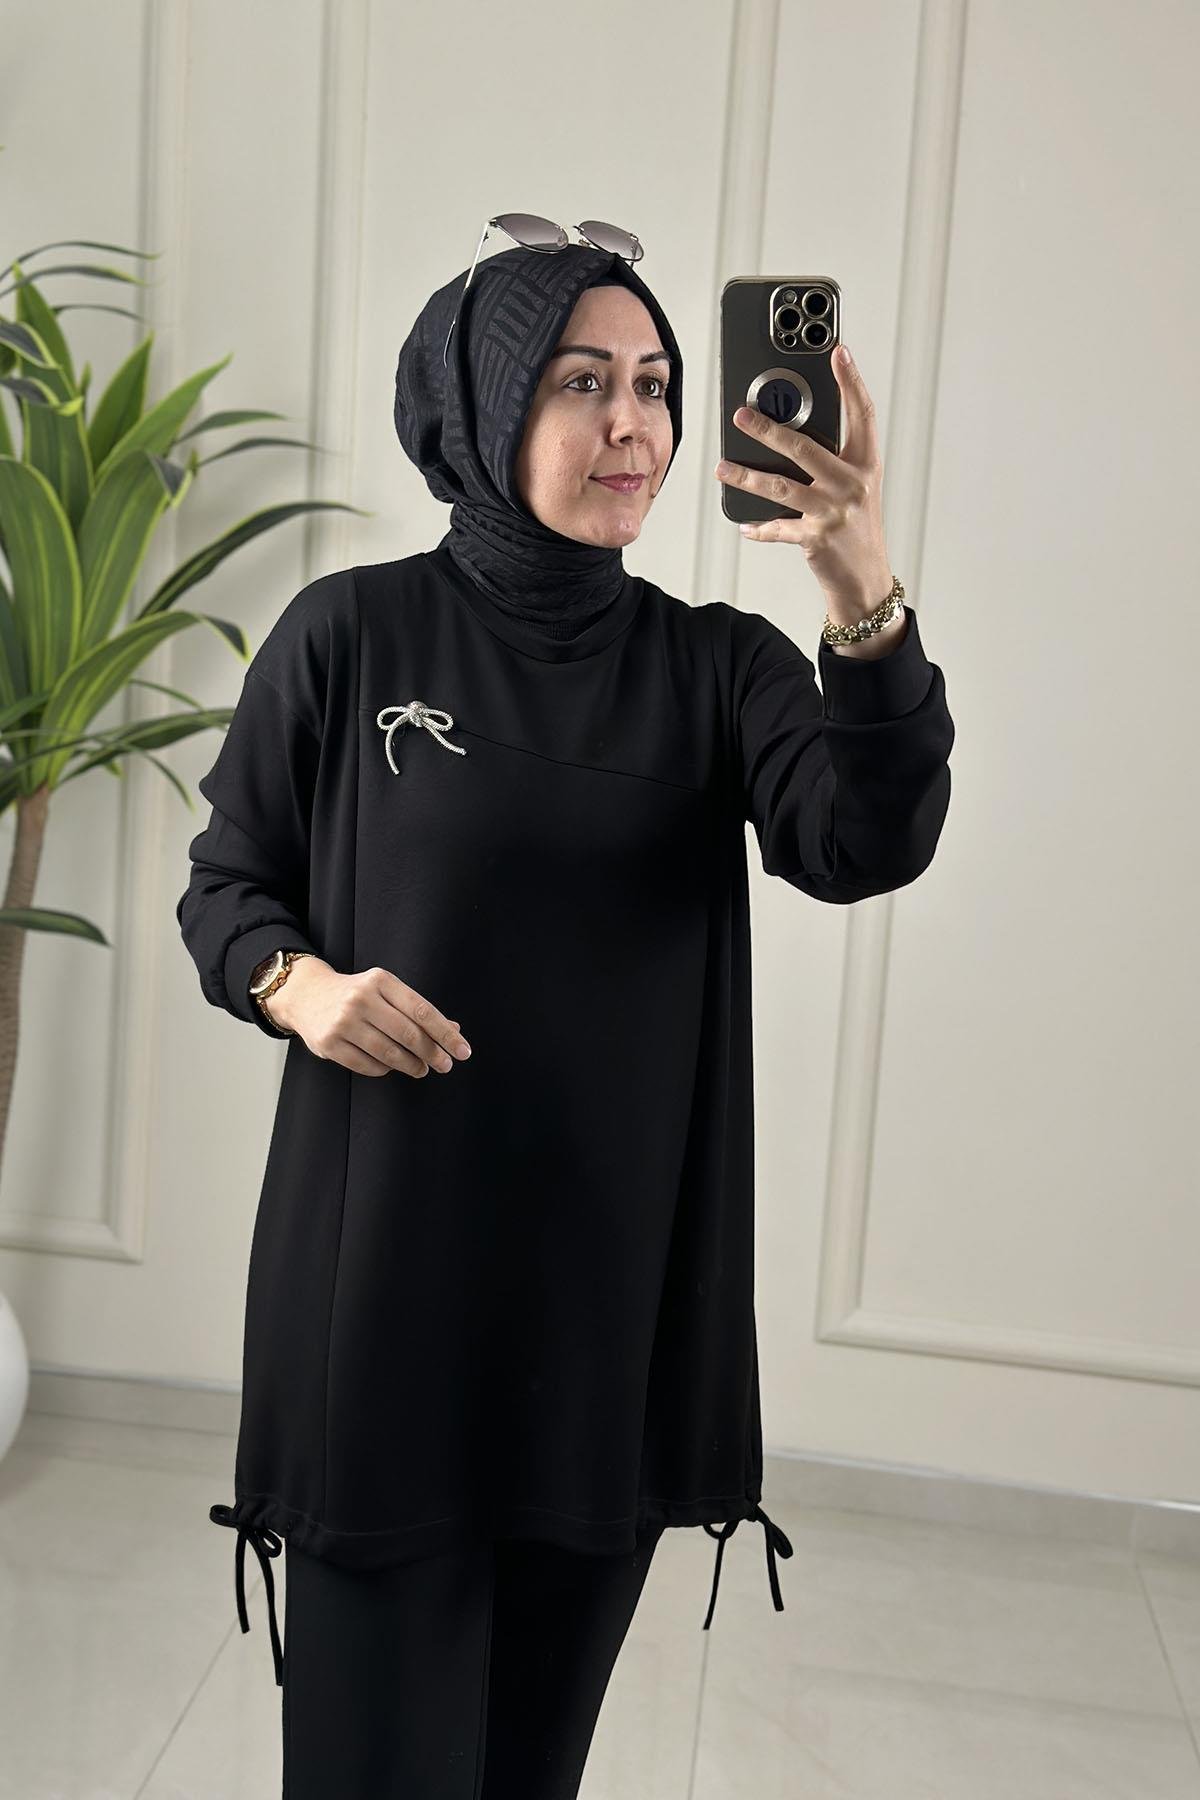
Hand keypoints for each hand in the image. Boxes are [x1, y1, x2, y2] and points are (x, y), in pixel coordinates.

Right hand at [268, 958, 471, 1078]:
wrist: (306, 995)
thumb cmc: (356, 995)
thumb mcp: (386, 991)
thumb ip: (417, 1010)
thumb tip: (453, 1030)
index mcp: (380, 981)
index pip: (422, 1011)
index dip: (446, 1034)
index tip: (463, 1051)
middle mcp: (361, 999)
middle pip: (408, 1034)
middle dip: (433, 1053)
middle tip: (445, 1065)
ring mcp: (343, 1022)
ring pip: (389, 1053)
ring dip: (411, 1065)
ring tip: (421, 1068)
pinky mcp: (329, 1044)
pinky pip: (368, 1065)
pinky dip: (385, 1069)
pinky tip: (391, 1066)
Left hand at [713, 344, 893, 621]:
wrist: (866, 579)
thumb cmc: (857, 529)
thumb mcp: (855, 488)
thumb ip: (832, 461)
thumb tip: (788, 434)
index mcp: (866, 465)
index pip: (861, 414)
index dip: (851, 381)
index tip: (839, 352)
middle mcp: (852, 484)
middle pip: (805, 447)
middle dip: (768, 429)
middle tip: (741, 415)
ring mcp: (834, 511)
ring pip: (781, 486)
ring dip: (747, 476)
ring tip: (723, 467)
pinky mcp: (816, 538)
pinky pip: (778, 527)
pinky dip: (758, 526)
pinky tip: (744, 523)